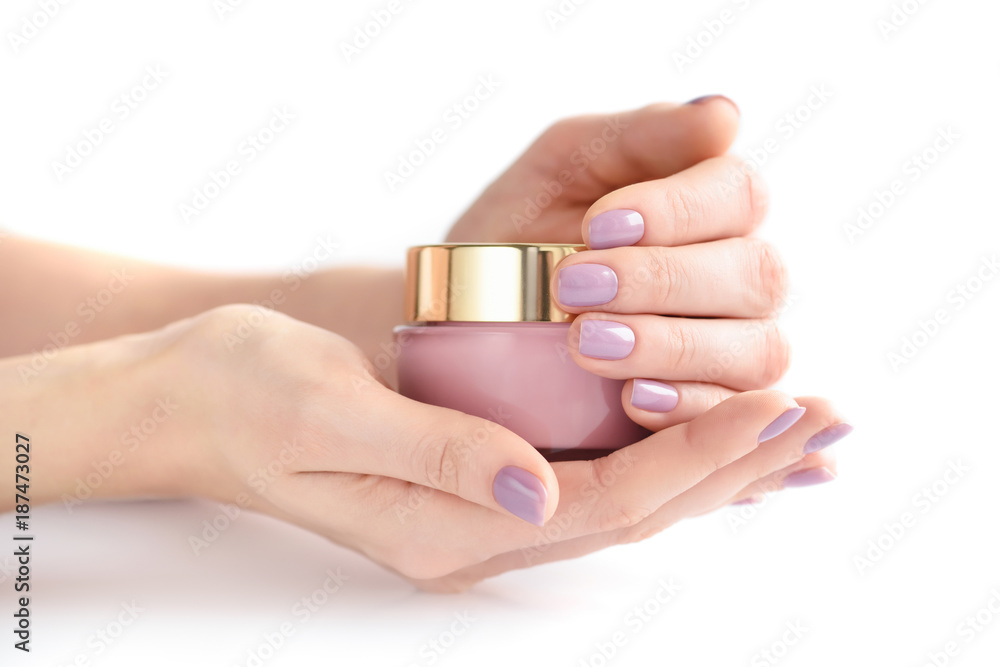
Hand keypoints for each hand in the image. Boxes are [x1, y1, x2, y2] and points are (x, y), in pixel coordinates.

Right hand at [4, 305, 846, 591]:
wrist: (189, 398)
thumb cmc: (245, 393)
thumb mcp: (327, 414)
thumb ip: (436, 454)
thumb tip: (538, 486)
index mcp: (445, 529)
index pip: (601, 504)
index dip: (691, 458)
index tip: (764, 403)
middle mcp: (474, 532)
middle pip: (631, 512)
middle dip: (728, 466)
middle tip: (815, 417)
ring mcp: (476, 508)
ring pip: (620, 495)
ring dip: (706, 461)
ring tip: (786, 426)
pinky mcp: (474, 474)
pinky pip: (589, 471)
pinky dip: (655, 448)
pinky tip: (694, 428)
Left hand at [448, 99, 787, 427]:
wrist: (476, 315)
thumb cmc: (526, 227)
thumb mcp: (561, 167)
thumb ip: (636, 136)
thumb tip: (725, 115)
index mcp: (714, 205)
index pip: (739, 193)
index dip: (677, 210)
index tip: (596, 225)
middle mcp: (742, 276)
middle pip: (757, 274)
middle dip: (662, 281)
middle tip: (574, 285)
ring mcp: (739, 346)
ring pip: (757, 350)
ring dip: (670, 346)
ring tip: (586, 343)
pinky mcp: (716, 408)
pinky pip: (731, 415)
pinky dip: (686, 407)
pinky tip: (631, 401)